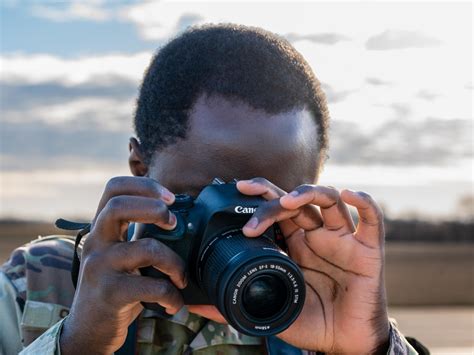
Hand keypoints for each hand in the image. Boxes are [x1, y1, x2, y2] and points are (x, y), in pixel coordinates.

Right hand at [60, 177, 186, 353]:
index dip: (144, 185)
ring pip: (146, 248)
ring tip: (181, 277)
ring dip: (175, 263)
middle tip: (174, 224)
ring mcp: (99, 267)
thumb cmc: (116, 284)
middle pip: (118, 207)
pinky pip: (152, 286)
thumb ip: (138, 234)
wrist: (89, 328)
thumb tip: (180, 218)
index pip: (113, 188)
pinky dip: (171, 295)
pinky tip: (174, 302)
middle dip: (155, 209)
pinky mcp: (110, 293)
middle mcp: (96, 242)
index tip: (170, 197)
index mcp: (102, 228)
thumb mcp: (121, 254)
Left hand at [237, 178, 389, 353]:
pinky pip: (372, 220)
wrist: (345, 344)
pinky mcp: (369, 251)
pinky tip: (349, 195)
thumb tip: (197, 306)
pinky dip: (364, 203)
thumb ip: (235, 306)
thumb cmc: (312, 324)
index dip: (260, 198)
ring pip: (329, 201)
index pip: (278, 211)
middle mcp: (317, 236)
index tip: (238, 191)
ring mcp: (343, 240)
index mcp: (295, 245)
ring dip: (308, 193)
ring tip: (288, 201)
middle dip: (273, 198)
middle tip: (250, 200)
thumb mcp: (270, 312)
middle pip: (297, 202)